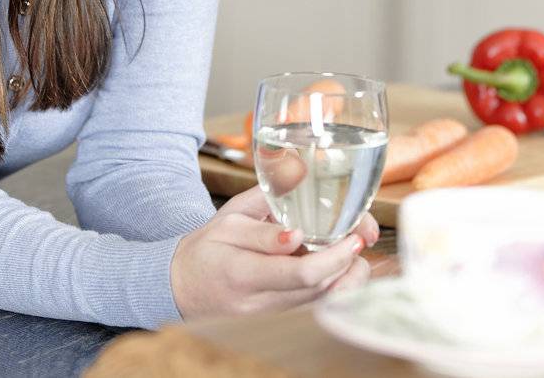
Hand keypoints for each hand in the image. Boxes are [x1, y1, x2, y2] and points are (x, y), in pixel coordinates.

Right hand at [170, 186, 380, 319]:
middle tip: (362, 237)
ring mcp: (270, 317)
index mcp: (244, 272)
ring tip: (353, 251)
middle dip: (351, 265)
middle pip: (321, 292)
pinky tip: (338, 266)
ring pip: (323, 304)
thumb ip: (263, 227)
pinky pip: (314, 307)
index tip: (354, 237)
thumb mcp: (227, 222)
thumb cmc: (205, 249)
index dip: (336, 257)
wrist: (182, 287)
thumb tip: (299, 233)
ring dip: (348, 278)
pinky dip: (334, 287)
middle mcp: (260, 302)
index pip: (302, 273)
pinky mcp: (278, 320)